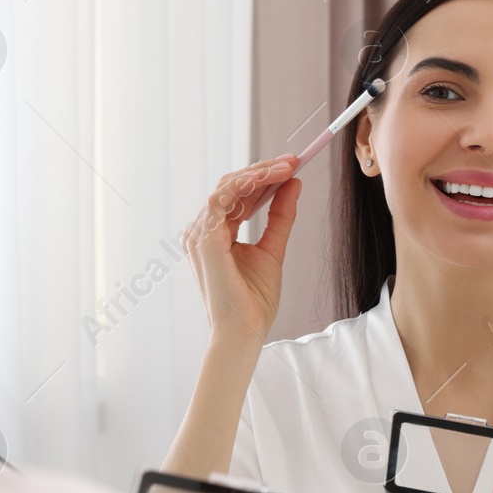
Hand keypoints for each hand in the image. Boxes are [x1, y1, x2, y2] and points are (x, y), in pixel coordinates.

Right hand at [181, 155, 300, 344]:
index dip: (262, 178)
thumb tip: (293, 185)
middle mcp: (202, 232)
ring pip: (226, 187)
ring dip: (257, 173)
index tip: (290, 166)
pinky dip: (245, 184)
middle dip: (262, 170)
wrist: (244, 331)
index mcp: (215, 236)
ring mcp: (199, 234)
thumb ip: (280, 217)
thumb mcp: (273, 249)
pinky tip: (268, 177)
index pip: (237, 196)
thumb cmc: (254, 302)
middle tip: (292, 160)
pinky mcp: (203, 238)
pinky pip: (221, 198)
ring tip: (286, 166)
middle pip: (231, 187)